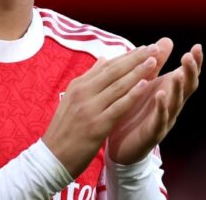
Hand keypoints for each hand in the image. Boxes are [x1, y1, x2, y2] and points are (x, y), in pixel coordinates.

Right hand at [42, 44, 161, 177]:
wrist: (51, 157)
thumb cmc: (64, 129)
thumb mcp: (72, 99)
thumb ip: (89, 79)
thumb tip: (103, 59)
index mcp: (78, 85)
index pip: (106, 66)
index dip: (126, 56)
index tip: (143, 48)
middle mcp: (83, 93)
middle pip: (114, 71)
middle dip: (136, 58)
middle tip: (154, 48)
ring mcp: (90, 108)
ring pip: (118, 86)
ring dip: (138, 72)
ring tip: (154, 61)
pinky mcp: (97, 125)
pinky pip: (119, 107)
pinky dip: (133, 94)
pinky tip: (146, 85)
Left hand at [106, 38, 202, 164]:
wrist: (121, 144)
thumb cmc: (136, 110)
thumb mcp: (146, 82)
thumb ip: (155, 63)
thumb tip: (167, 40)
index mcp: (169, 92)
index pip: (186, 75)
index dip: (194, 63)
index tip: (198, 46)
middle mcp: (171, 105)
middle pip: (186, 88)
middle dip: (189, 72)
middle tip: (189, 56)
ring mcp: (164, 119)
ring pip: (176, 103)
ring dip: (178, 89)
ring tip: (178, 74)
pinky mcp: (152, 133)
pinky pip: (159, 120)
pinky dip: (161, 108)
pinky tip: (160, 95)